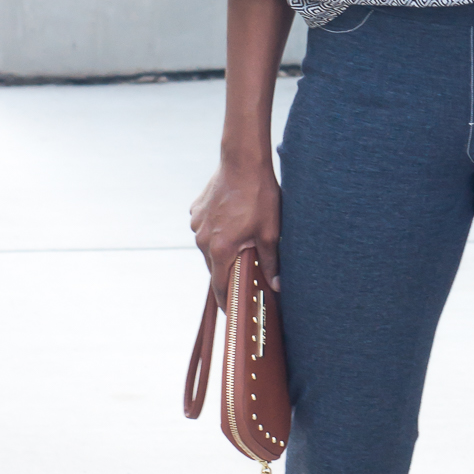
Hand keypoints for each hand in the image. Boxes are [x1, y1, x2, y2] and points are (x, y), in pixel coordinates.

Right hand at [189, 155, 281, 306]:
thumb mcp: (270, 232)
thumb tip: (277, 286)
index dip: (225, 302)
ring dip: (223, 249)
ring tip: (243, 243)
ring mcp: (197, 224)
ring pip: (209, 247)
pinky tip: (234, 222)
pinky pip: (206, 229)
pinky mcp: (196, 211)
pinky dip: (218, 232)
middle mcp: (202, 239)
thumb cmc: (259, 196)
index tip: (230, 313)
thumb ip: (272, 262)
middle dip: (228, 273)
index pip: (219, 286)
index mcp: (219, 249)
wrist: (243, 161)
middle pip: (214, 266)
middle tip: (246, 277)